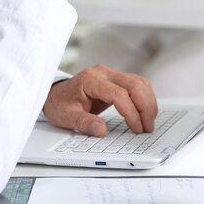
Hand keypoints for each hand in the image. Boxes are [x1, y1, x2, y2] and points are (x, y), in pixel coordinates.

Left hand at [43, 64, 157, 136]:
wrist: (55, 94)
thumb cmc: (60, 103)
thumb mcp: (67, 116)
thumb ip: (84, 123)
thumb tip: (102, 130)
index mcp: (91, 79)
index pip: (118, 93)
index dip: (131, 112)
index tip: (136, 128)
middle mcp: (103, 72)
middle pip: (134, 84)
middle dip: (145, 107)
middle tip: (147, 128)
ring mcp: (111, 74)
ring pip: (139, 82)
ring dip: (148, 102)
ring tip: (148, 122)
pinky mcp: (116, 80)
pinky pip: (137, 85)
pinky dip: (144, 98)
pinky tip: (145, 113)